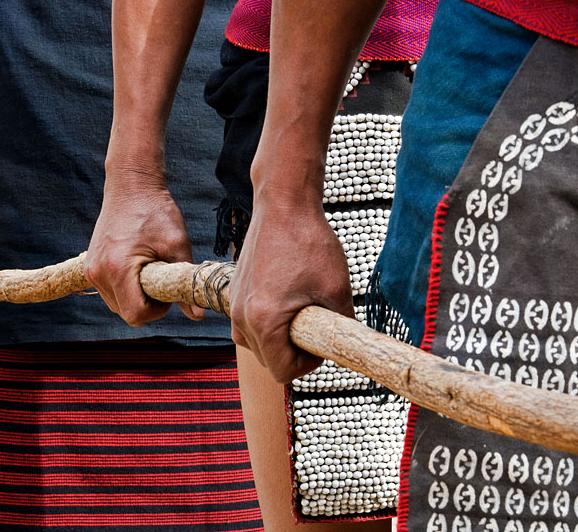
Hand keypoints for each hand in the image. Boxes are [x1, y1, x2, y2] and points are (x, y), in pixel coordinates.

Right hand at [85, 169, 203, 325]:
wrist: (130, 186)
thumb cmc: (156, 211)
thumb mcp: (177, 245)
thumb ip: (185, 283)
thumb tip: (199, 316)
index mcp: (117, 269)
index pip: (135, 315)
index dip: (157, 311)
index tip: (167, 290)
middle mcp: (98, 273)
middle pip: (126, 313)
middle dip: (147, 304)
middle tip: (161, 277)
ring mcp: (90, 270)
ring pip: (117, 305)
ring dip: (136, 296)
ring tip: (149, 269)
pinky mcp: (89, 267)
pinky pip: (110, 292)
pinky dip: (125, 288)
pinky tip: (137, 267)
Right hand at [229, 200, 351, 383]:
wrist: (283, 206)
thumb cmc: (309, 242)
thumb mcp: (337, 289)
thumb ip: (341, 325)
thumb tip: (346, 344)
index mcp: (264, 319)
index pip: (282, 371)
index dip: (308, 366)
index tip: (321, 345)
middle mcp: (241, 316)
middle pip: (267, 361)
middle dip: (293, 354)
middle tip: (315, 330)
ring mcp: (232, 304)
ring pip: (254, 345)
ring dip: (277, 341)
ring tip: (300, 316)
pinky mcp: (232, 292)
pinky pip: (245, 324)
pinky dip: (264, 324)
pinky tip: (286, 302)